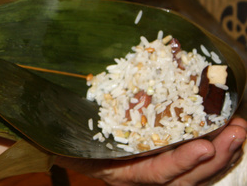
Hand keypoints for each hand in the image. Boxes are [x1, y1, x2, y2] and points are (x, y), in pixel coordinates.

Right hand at [57, 117, 246, 185]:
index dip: (181, 163)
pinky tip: (229, 132)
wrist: (74, 147)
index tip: (203, 146)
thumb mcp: (73, 140)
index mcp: (122, 173)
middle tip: (237, 132)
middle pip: (186, 178)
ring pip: (196, 173)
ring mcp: (157, 170)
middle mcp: (143, 178)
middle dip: (215, 157)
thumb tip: (70, 121)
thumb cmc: (73, 142)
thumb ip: (76, 138)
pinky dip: (215, 151)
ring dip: (223, 153)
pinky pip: (195, 164)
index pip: (156, 174)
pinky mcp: (165, 160)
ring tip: (240, 130)